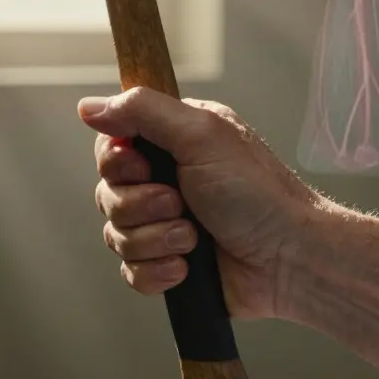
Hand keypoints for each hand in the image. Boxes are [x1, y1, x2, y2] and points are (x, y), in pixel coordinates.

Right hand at [79, 87, 319, 320]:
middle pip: (106, 193)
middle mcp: (164, 181)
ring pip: (114, 235)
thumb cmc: (258, 193)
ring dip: (154, 239)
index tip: (144, 166)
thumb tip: (87, 106)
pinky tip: (186, 268)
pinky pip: (130, 272)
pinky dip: (156, 272)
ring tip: (192, 238)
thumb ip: (142, 111)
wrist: (291, 260)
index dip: (117, 163)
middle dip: (139, 205)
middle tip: (180, 203)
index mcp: (170, 143)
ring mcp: (164, 225)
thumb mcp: (201, 134)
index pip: (110, 146)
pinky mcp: (167, 264)